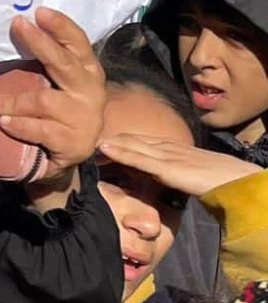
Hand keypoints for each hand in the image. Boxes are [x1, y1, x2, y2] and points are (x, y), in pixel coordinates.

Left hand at [0, 9, 105, 207]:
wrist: (74, 152)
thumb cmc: (61, 107)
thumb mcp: (59, 81)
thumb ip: (45, 60)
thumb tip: (15, 28)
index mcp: (87, 70)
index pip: (77, 42)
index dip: (61, 25)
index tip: (39, 11)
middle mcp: (89, 89)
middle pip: (63, 63)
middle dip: (40, 42)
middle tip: (18, 25)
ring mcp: (82, 117)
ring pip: (45, 100)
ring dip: (15, 100)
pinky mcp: (72, 142)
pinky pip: (42, 130)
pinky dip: (21, 125)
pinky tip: (4, 122)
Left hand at [99, 134, 261, 196]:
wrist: (238, 181)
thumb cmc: (217, 181)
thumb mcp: (189, 174)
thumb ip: (172, 173)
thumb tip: (160, 178)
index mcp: (170, 148)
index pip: (138, 141)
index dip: (117, 141)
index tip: (97, 143)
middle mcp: (165, 147)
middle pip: (129, 139)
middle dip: (107, 140)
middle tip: (83, 140)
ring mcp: (166, 155)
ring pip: (130, 145)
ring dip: (107, 144)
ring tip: (86, 143)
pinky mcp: (168, 167)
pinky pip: (139, 158)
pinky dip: (119, 152)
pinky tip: (104, 149)